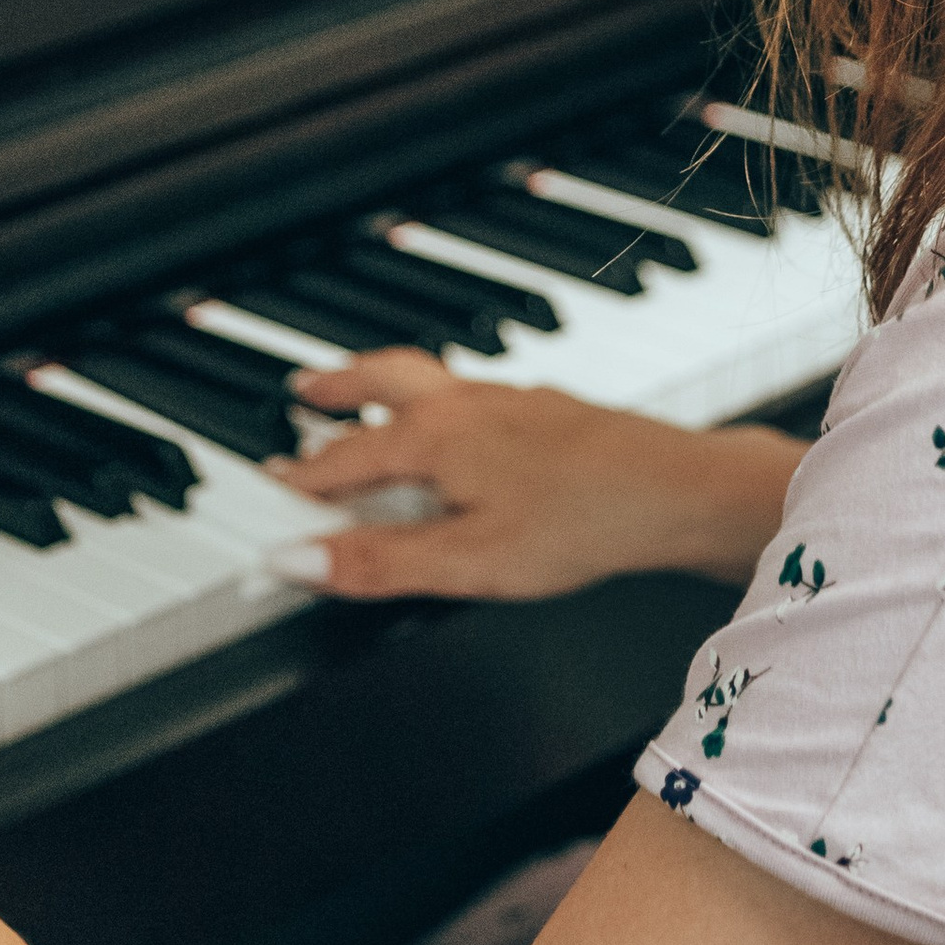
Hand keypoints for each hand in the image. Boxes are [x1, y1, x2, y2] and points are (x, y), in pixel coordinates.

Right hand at [269, 349, 805, 601]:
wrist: (681, 491)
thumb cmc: (584, 524)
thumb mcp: (467, 562)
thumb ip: (379, 562)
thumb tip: (296, 561)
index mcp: (435, 436)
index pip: (343, 460)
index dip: (299, 484)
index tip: (263, 495)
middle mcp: (468, 404)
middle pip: (383, 382)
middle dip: (338, 389)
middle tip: (303, 392)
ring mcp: (512, 401)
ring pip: (431, 381)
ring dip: (387, 386)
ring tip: (373, 400)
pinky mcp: (549, 410)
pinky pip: (475, 392)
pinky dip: (444, 402)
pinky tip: (465, 430)